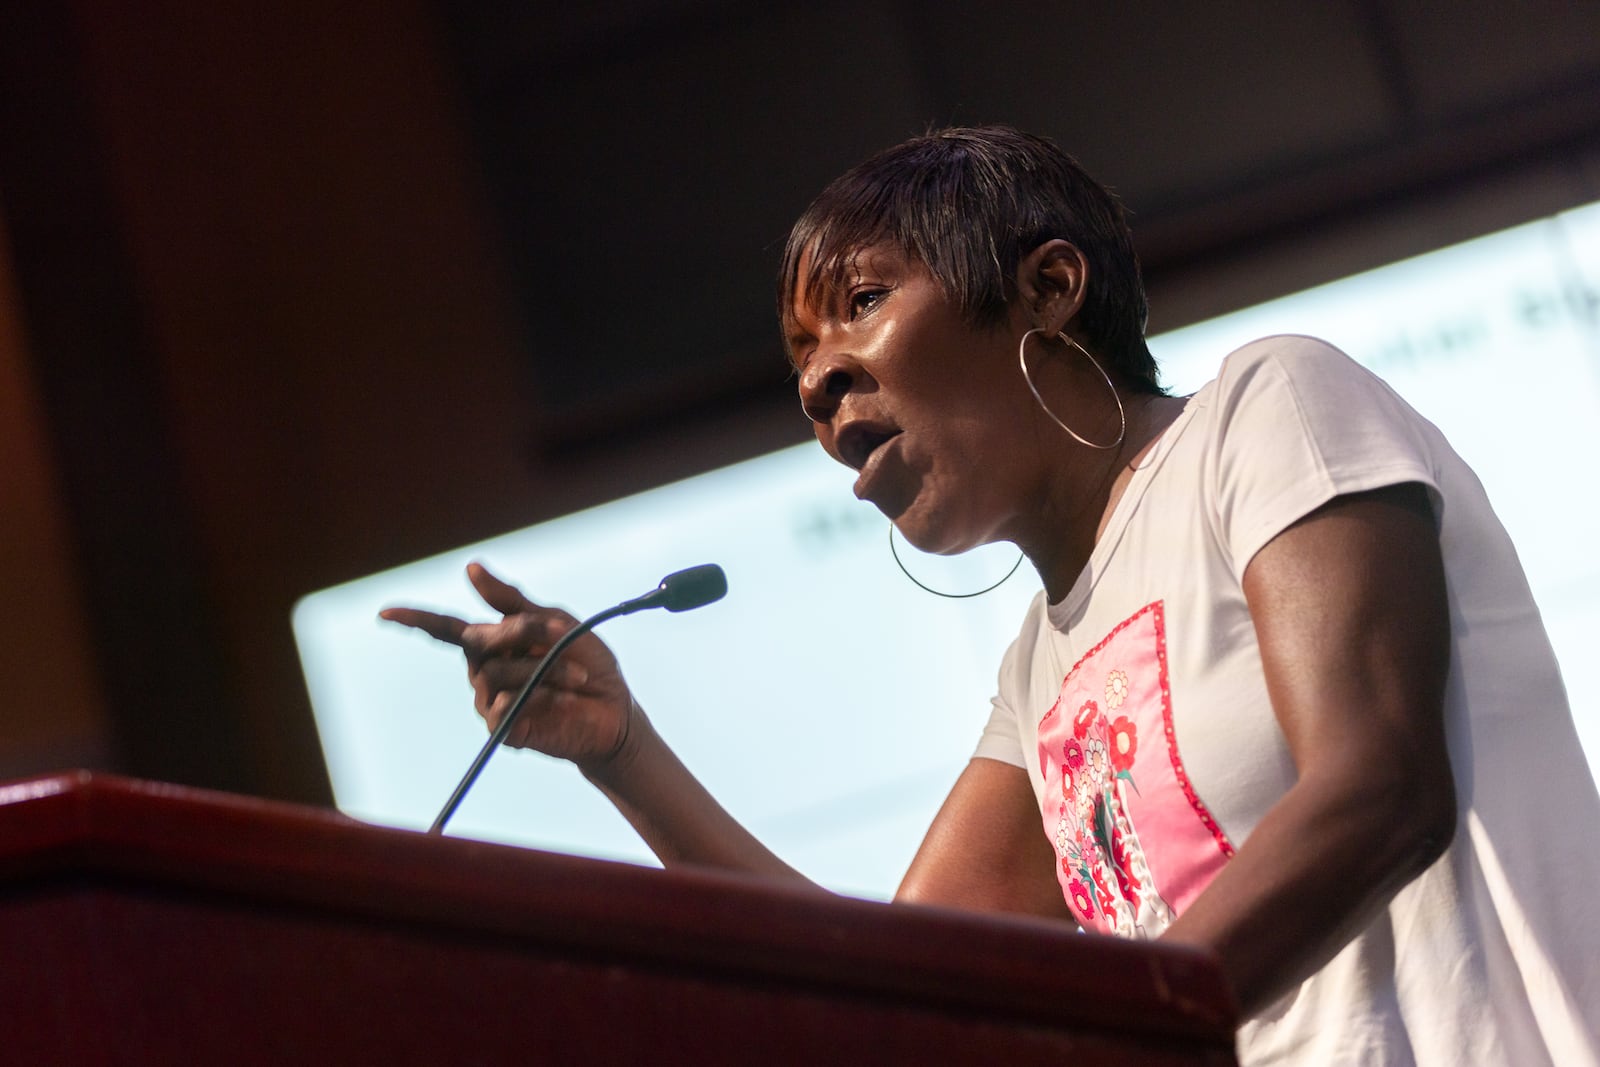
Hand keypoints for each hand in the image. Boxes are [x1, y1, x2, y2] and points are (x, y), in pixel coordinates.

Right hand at [380, 562, 636, 768]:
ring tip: (576, 676)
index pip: (444, 629)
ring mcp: (491, 701)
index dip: (414, 620)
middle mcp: (484, 671)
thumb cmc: (586, 662)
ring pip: (496, 673)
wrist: (614, 709)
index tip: (385, 613)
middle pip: (478, 641)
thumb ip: (511, 600)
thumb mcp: (555, 621)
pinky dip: (540, 695)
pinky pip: (507, 704)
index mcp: (492, 643)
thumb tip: (470, 568)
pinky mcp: (504, 729)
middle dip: (519, 631)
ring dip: (544, 668)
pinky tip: (563, 699)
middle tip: (555, 632)